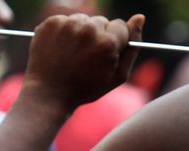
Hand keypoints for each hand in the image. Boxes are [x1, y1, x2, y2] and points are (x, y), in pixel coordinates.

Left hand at [24, 13, 144, 110]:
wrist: (48, 94)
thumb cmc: (86, 88)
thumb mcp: (117, 76)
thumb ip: (132, 47)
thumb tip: (140, 18)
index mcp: (107, 42)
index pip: (121, 26)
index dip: (115, 42)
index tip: (104, 54)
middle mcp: (88, 29)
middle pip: (102, 21)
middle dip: (98, 36)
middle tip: (87, 58)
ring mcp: (67, 24)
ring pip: (83, 20)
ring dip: (81, 33)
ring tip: (73, 55)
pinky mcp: (51, 23)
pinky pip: (66, 20)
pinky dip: (65, 32)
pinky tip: (61, 50)